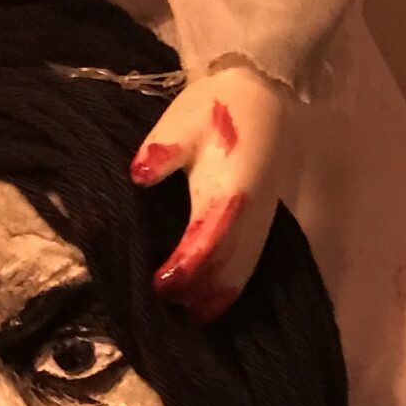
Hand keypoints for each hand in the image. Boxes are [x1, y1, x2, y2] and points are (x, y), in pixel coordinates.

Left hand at [130, 63, 293, 321]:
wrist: (261, 90)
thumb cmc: (216, 105)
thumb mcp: (182, 120)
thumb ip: (162, 150)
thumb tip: (141, 175)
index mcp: (231, 185)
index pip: (210, 237)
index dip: (187, 266)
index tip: (161, 283)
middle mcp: (252, 209)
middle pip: (230, 265)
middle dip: (200, 290)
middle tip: (166, 304)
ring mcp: (263, 217)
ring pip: (244, 269)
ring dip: (218, 294)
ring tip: (190, 314)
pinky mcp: (265, 219)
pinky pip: (251, 262)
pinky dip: (232, 284)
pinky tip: (212, 297)